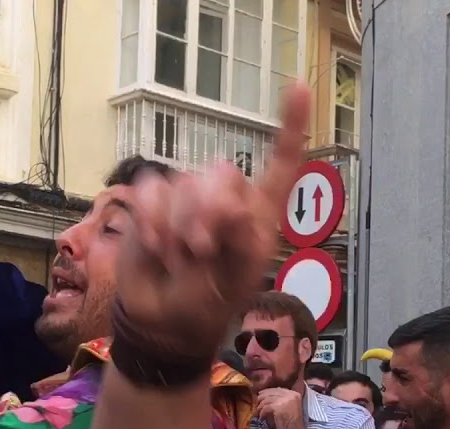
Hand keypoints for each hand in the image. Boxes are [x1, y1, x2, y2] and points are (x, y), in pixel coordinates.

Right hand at [112, 86, 310, 359]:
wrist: (162, 321)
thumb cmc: (207, 302)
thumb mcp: (235, 279)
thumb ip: (239, 241)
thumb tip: (229, 204)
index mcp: (258, 215)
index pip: (280, 165)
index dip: (290, 127)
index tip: (299, 87)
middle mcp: (225, 198)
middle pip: (220, 175)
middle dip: (208, 213)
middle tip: (200, 250)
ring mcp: (187, 197)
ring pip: (183, 186)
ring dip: (178, 228)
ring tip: (179, 259)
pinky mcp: (152, 202)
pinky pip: (150, 192)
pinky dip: (151, 223)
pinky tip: (157, 248)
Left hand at [257, 387, 308, 428]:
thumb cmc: (291, 423)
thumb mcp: (288, 407)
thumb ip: (281, 400)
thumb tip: (266, 395)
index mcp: (294, 394)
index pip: (277, 389)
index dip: (267, 392)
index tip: (261, 397)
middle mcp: (290, 394)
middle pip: (271, 392)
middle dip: (262, 398)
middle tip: (257, 405)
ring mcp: (285, 400)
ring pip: (266, 400)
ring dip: (260, 407)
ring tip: (258, 413)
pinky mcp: (278, 407)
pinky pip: (265, 407)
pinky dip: (262, 413)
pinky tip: (262, 418)